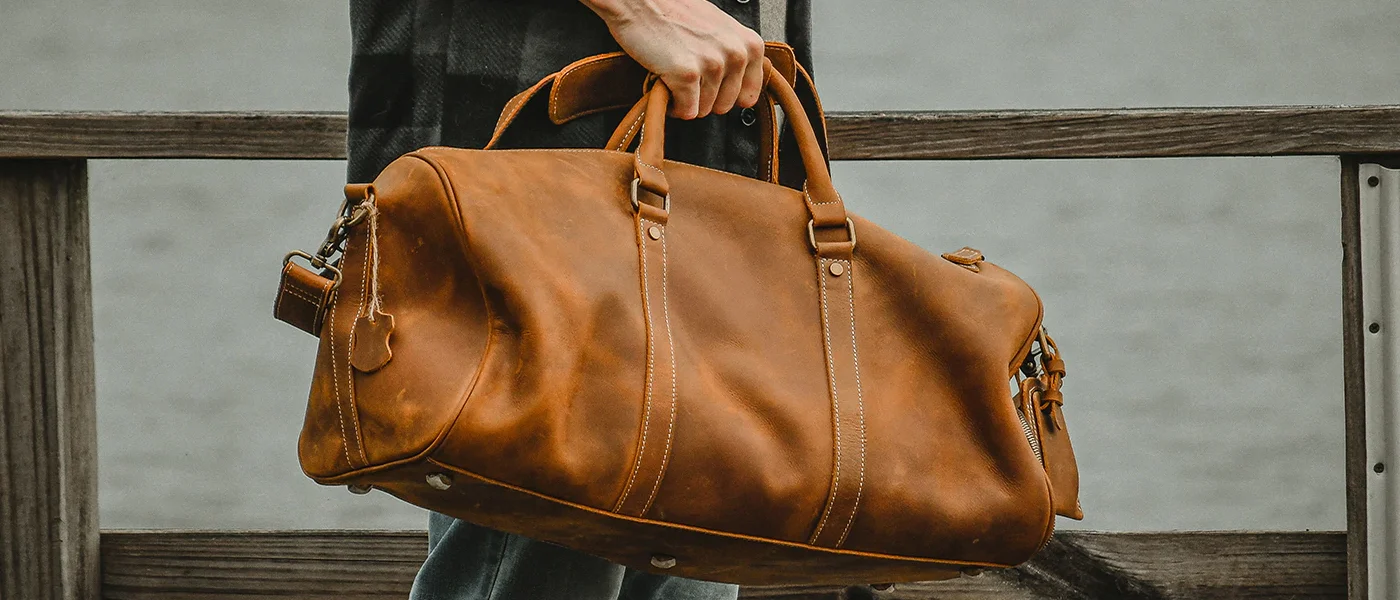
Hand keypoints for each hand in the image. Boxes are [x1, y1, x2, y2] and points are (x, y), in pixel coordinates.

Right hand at [581, 0, 764, 118]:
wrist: (641, 1)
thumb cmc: (675, 12)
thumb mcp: (720, 29)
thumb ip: (734, 55)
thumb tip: (738, 86)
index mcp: (750, 45)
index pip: (747, 97)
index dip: (723, 96)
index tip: (709, 87)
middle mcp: (736, 55)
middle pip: (723, 106)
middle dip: (702, 98)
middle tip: (686, 78)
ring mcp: (712, 65)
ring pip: (703, 110)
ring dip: (684, 100)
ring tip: (673, 75)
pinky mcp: (687, 74)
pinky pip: (686, 111)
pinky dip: (672, 105)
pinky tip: (665, 84)